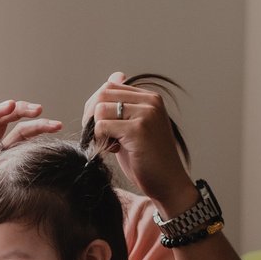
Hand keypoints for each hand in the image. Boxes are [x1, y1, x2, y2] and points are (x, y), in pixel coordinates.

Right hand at [0, 100, 61, 235]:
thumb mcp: (22, 193)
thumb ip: (35, 179)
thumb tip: (65, 171)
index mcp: (4, 154)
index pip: (20, 131)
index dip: (37, 124)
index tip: (57, 125)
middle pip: (5, 121)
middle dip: (22, 111)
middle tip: (39, 109)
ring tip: (12, 104)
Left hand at [82, 72, 198, 216]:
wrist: (168, 183)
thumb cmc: (148, 159)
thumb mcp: (134, 127)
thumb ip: (122, 106)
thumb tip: (114, 76)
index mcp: (150, 98)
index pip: (110, 87)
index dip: (96, 107)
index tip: (100, 127)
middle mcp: (150, 101)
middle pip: (102, 94)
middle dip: (92, 116)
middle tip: (99, 136)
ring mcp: (145, 114)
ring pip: (100, 109)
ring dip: (96, 130)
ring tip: (110, 144)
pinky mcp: (138, 129)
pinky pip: (102, 126)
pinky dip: (100, 140)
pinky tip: (114, 150)